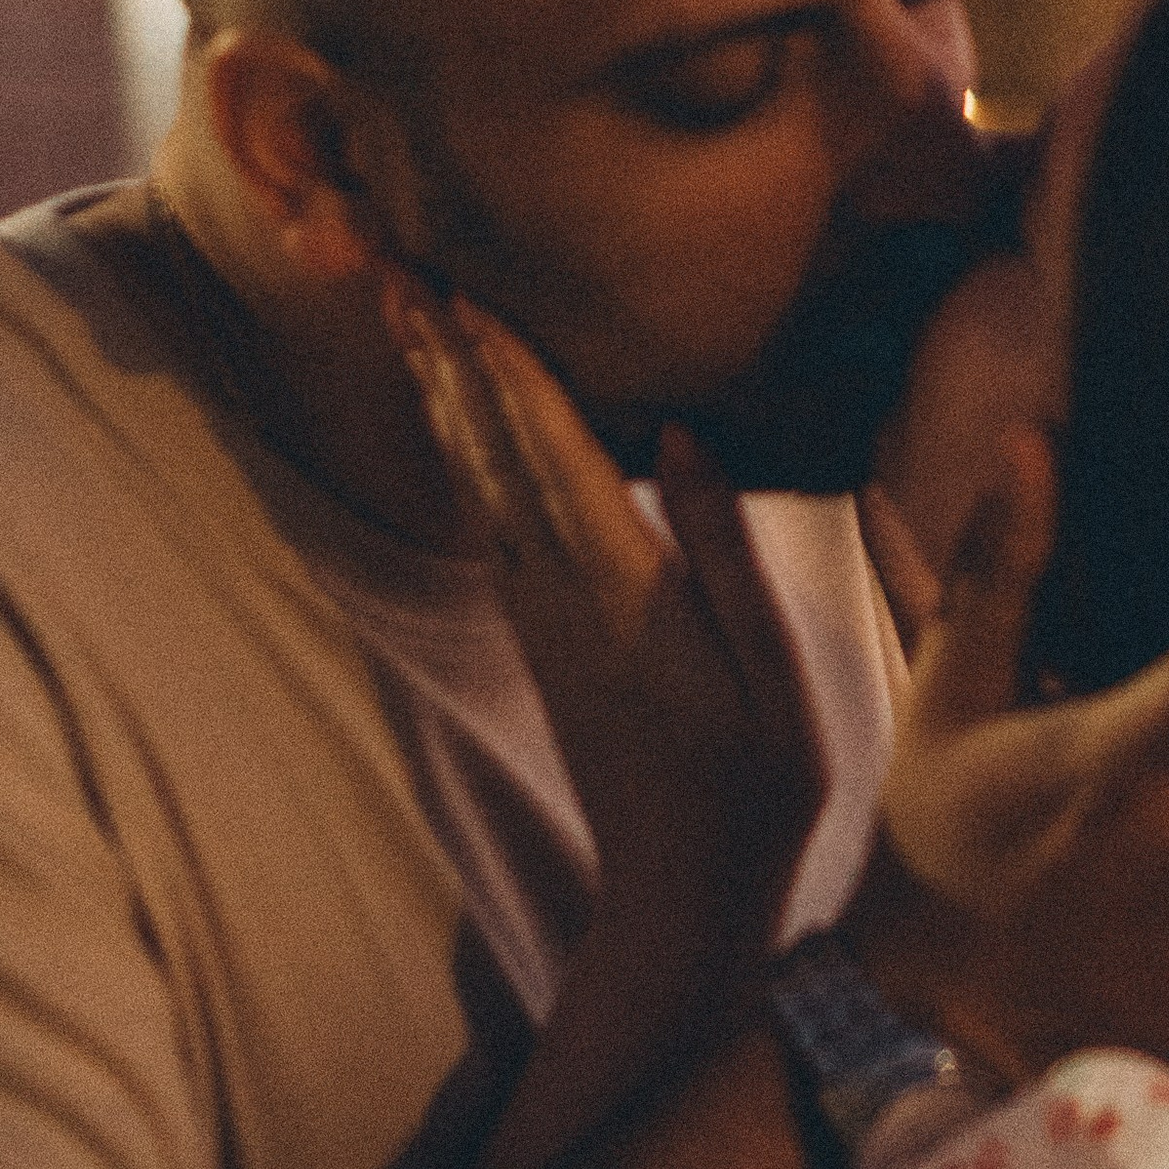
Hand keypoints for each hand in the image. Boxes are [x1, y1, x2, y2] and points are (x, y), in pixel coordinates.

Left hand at [385, 280, 829, 1144]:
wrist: (680, 896)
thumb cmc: (754, 786)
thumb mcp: (770, 672)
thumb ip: (722, 551)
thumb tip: (677, 436)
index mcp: (621, 592)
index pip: (550, 454)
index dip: (506, 371)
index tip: (464, 292)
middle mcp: (560, 597)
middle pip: (489, 455)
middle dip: (448, 362)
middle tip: (399, 272)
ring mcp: (541, 620)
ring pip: (476, 484)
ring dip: (444, 398)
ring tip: (410, 323)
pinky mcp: (541, 638)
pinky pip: (489, 520)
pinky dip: (465, 455)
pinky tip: (458, 422)